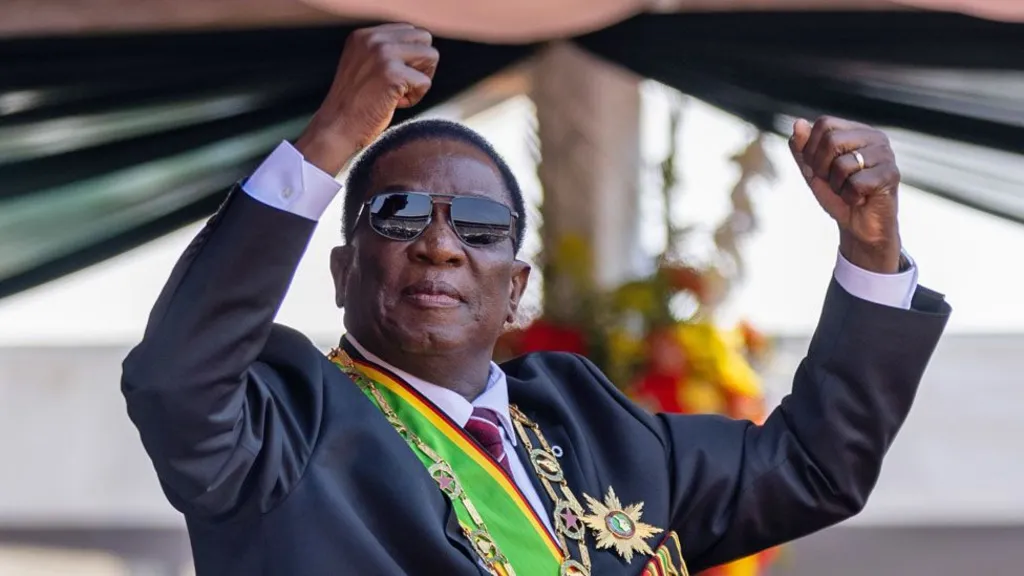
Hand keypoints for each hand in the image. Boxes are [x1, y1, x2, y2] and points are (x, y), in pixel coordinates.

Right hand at [296, 23, 438, 174]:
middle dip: (421, 64)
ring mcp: (383, 54)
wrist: (336, 128)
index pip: (409, 31)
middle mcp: (373, 39)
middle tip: (402, 85)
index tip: (393, 76)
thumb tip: (421, 49)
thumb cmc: (354, 104)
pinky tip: (395, 104)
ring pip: (431, 56)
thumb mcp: (363, 66)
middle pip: (424, 39)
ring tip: (399, 94)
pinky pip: (425, 82)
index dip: (410, 56)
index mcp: (364, 35)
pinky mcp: (393, 74)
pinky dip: (416, 98)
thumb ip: (385, 52)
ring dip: (421, 80)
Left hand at [789, 116, 902, 273]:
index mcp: (856, 131)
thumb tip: (797, 123)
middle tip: (834, 181)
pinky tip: (860, 199)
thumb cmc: (838, 194)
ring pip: (842, 165)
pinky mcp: (891, 175)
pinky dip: (850, 197)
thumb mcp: (813, 171)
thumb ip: (802, 148)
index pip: (824, 123)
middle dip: (822, 168)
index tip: (819, 168)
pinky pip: (856, 183)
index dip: (811, 149)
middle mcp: (874, 137)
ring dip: (837, 185)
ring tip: (849, 190)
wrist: (859, 225)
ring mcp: (886, 154)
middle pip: (832, 140)